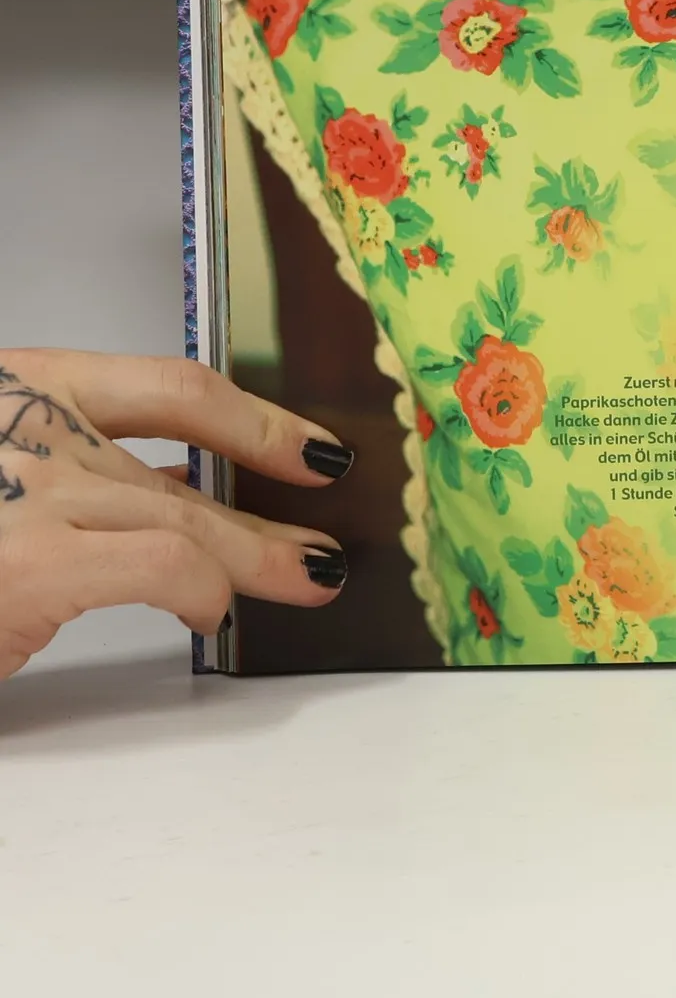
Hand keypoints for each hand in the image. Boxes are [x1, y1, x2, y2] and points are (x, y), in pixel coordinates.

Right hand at [0, 350, 354, 679]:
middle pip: (191, 470)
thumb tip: (177, 489)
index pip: (177, 387)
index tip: (314, 452)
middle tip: (322, 545)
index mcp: (31, 385)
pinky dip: (202, 590)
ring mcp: (35, 490)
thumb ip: (80, 466)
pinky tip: (208, 613)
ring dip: (261, 559)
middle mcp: (35, 422)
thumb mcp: (3, 467)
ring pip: (191, 520)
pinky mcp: (33, 563)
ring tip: (307, 578)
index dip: (261, 423)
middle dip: (269, 515)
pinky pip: (164, 565)